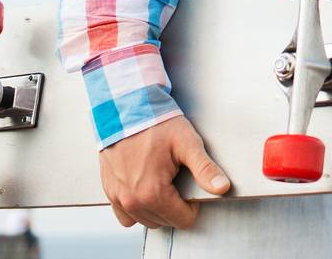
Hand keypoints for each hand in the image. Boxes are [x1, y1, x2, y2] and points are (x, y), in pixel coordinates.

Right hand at [99, 114, 230, 228]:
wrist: (126, 109)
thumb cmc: (156, 124)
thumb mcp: (187, 144)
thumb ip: (205, 169)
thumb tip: (222, 188)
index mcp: (152, 193)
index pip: (183, 220)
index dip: (193, 205)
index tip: (191, 185)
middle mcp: (132, 201)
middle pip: (165, 221)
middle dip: (175, 206)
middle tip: (178, 180)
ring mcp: (118, 197)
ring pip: (145, 220)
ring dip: (157, 209)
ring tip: (163, 183)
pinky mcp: (109, 191)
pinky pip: (125, 215)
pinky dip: (136, 209)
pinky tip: (144, 190)